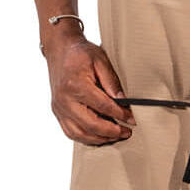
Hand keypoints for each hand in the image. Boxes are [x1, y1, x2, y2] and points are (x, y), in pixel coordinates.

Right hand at [42, 28, 136, 145]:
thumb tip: (124, 101)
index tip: (132, 119)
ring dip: (99, 139)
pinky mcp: (57, 112)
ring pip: (79, 133)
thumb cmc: (80, 53)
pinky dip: (86, 138)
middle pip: (90, 124)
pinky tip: (100, 136)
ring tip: (116, 136)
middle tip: (127, 132)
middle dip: (111, 132)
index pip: (102, 106)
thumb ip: (112, 82)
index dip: (120, 114)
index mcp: (76, 85)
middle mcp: (64, 99)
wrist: (59, 49)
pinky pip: (71, 132)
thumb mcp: (100, 60)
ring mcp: (59, 108)